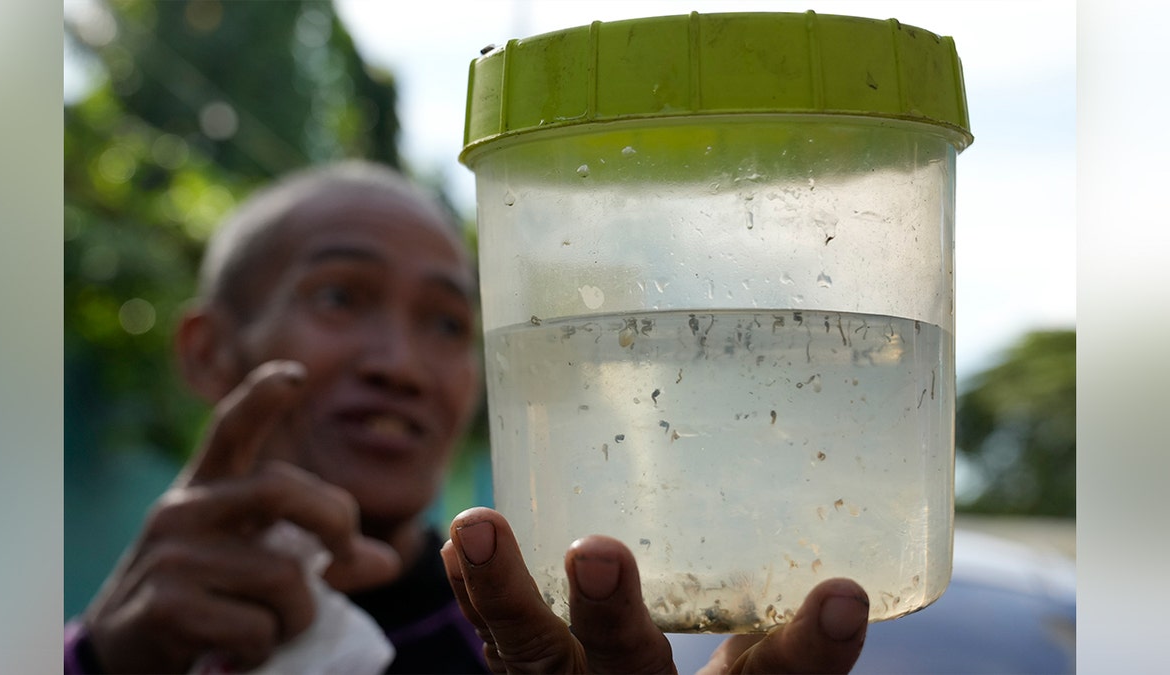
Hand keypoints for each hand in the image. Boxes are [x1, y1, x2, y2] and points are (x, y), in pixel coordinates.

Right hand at [83, 361, 400, 673]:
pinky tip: (235, 651)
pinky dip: (263, 649)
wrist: (121, 660)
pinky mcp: (165, 605)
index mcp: (206, 490)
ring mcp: (171, 554)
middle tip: (345, 558)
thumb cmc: (203, 605)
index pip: (231, 429)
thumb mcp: (256, 570)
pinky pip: (256, 627)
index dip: (261, 398)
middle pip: (280, 488)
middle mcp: (184, 509)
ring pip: (283, 577)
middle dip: (334, 520)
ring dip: (296, 617)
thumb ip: (319, 560)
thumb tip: (388, 560)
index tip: (293, 376)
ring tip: (267, 630)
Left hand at [442, 507, 867, 673]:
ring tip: (476, 525)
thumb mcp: (749, 659)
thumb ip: (770, 602)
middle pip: (630, 668)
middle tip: (596, 550)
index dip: (812, 648)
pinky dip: (471, 597)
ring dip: (504, 591)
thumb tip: (845, 490)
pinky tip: (454, 545)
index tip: (842, 596)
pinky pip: (493, 646)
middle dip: (610, 614)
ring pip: (533, 658)